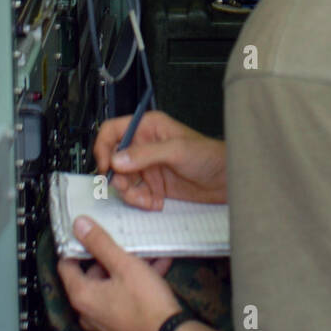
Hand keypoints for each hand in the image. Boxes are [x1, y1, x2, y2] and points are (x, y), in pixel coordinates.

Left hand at [58, 218, 180, 330]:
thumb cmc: (145, 301)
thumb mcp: (124, 265)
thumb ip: (100, 243)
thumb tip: (78, 224)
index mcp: (82, 295)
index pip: (66, 265)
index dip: (77, 246)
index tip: (91, 231)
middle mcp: (88, 311)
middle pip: (91, 274)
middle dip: (111, 255)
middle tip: (126, 240)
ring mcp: (104, 321)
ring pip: (112, 285)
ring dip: (128, 267)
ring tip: (150, 251)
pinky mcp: (121, 326)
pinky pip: (123, 297)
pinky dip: (136, 282)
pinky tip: (159, 266)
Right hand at [94, 111, 226, 207]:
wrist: (226, 181)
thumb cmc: (209, 156)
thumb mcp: (177, 150)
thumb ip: (146, 154)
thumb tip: (118, 158)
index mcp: (148, 128)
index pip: (113, 131)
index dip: (104, 147)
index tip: (106, 165)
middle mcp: (144, 146)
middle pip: (113, 160)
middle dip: (117, 176)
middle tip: (127, 187)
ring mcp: (148, 167)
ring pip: (122, 180)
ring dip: (129, 193)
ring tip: (145, 199)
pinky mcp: (153, 186)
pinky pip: (135, 195)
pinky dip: (141, 202)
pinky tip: (155, 203)